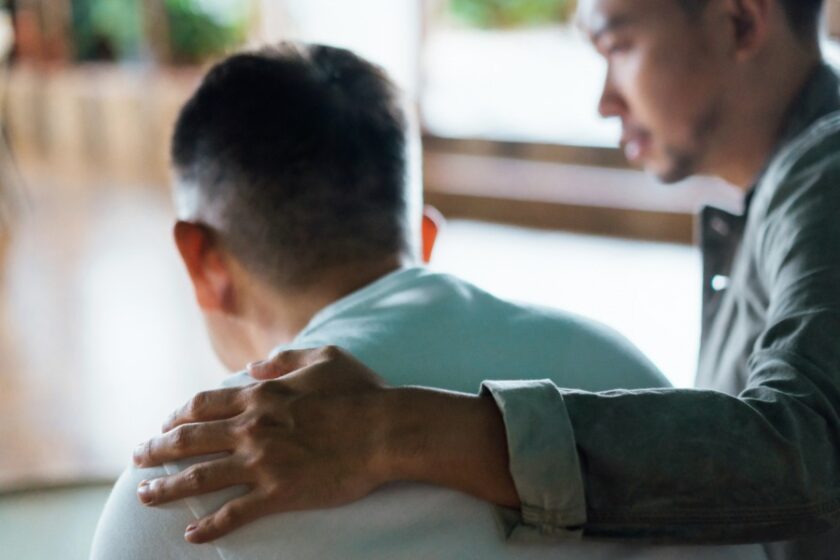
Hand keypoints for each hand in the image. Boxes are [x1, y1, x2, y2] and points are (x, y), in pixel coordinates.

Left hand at [133, 346, 390, 542]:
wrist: (386, 431)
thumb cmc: (361, 393)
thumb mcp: (326, 357)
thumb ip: (286, 359)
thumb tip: (255, 365)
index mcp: (261, 396)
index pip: (203, 405)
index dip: (178, 415)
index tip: (165, 424)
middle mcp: (252, 428)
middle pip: (189, 440)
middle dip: (157, 449)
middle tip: (138, 458)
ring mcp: (263, 463)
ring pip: (200, 477)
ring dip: (167, 487)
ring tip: (144, 495)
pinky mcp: (279, 493)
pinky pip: (234, 513)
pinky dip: (209, 526)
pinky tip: (191, 535)